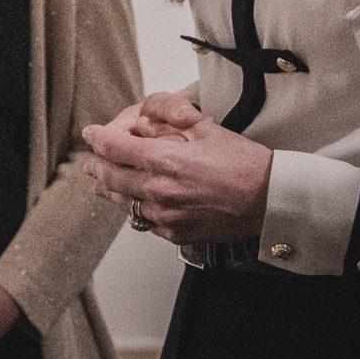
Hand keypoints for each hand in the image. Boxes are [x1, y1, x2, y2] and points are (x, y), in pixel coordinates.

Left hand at [81, 91, 271, 245]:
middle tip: (89, 160)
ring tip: (104, 182)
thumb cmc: (244, 164)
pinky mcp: (175, 233)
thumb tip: (138, 126)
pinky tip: (136, 201)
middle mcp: (159, 191)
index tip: (90, 134)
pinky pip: (143, 221)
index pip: (114, 148)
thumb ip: (166, 124)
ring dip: (110, 189)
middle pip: (109, 177)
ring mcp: (165, 216)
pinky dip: (135, 208)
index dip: (97, 139)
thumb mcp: (204, 129)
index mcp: (165, 160)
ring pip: (122, 202)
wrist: (269, 199)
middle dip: (95, 165)